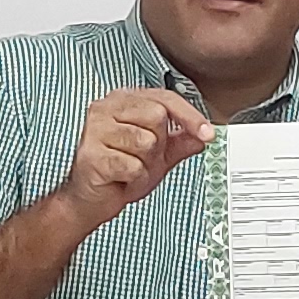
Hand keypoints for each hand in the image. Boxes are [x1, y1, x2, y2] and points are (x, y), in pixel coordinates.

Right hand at [58, 86, 213, 233]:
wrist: (92, 200)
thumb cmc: (120, 172)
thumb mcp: (159, 155)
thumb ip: (181, 142)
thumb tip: (204, 135)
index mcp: (125, 100)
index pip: (165, 98)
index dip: (190, 116)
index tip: (208, 134)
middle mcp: (107, 107)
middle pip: (156, 116)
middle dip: (158, 144)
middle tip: (142, 157)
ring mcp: (95, 129)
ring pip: (145, 142)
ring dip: (144, 163)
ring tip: (129, 168)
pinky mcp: (91, 154)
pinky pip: (132, 166)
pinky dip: (134, 178)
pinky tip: (120, 178)